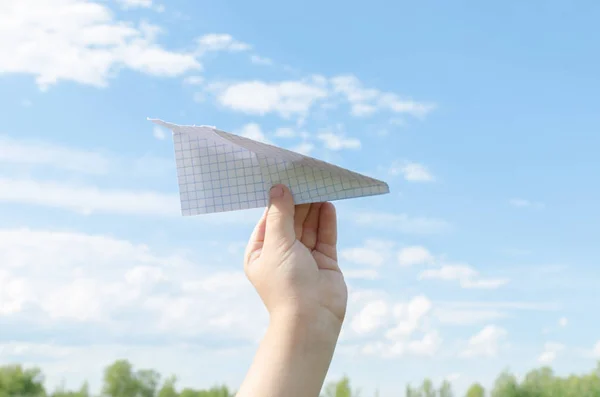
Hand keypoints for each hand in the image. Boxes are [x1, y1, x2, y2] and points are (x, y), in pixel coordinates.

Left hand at [244, 184, 347, 328]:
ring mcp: (304, 258)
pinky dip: (326, 220)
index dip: (276, 200)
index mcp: (261, 253)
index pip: (268, 219)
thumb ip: (280, 215)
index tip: (284, 177)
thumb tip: (279, 188)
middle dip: (298, 201)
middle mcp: (282, 254)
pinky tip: (328, 203)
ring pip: (309, 226)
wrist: (311, 319)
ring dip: (313, 207)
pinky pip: (325, 236)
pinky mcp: (325, 262)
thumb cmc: (286, 283)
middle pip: (291, 220)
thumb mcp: (277, 244)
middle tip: (305, 177)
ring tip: (319, 184)